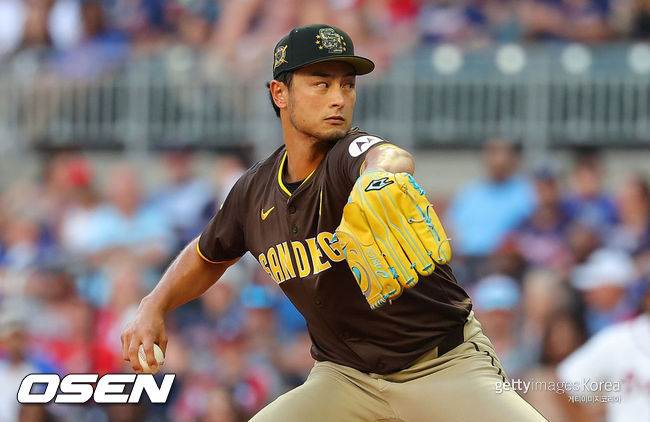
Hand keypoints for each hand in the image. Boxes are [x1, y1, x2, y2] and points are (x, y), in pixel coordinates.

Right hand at [120, 298, 167, 372]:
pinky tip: (136, 349)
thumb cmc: (158, 327)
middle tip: (140, 372)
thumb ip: (162, 351)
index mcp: (148, 333)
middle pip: (132, 353)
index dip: (150, 360)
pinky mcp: (123, 334)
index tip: (153, 368)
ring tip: (138, 362)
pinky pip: (124, 348)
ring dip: (131, 360)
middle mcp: (136, 333)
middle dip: (135, 365)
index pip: (148, 349)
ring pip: (126, 353)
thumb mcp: (164, 337)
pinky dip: (129, 353)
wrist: (148, 311)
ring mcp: (127, 333)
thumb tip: (158, 366)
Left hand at [335, 171, 450, 308]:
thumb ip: (353, 242)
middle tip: (410, 283)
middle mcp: (375, 209)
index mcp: (359, 218)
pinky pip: (424, 218)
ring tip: (426, 271)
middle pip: (390, 241)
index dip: (380, 268)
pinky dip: (433, 236)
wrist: (379, 170)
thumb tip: (363, 277)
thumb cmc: (365, 205)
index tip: (390, 287)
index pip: (369, 248)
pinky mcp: (410, 194)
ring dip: (419, 252)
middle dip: (401, 263)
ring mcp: (393, 201)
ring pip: (408, 231)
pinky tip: (440, 253)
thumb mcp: (351, 220)